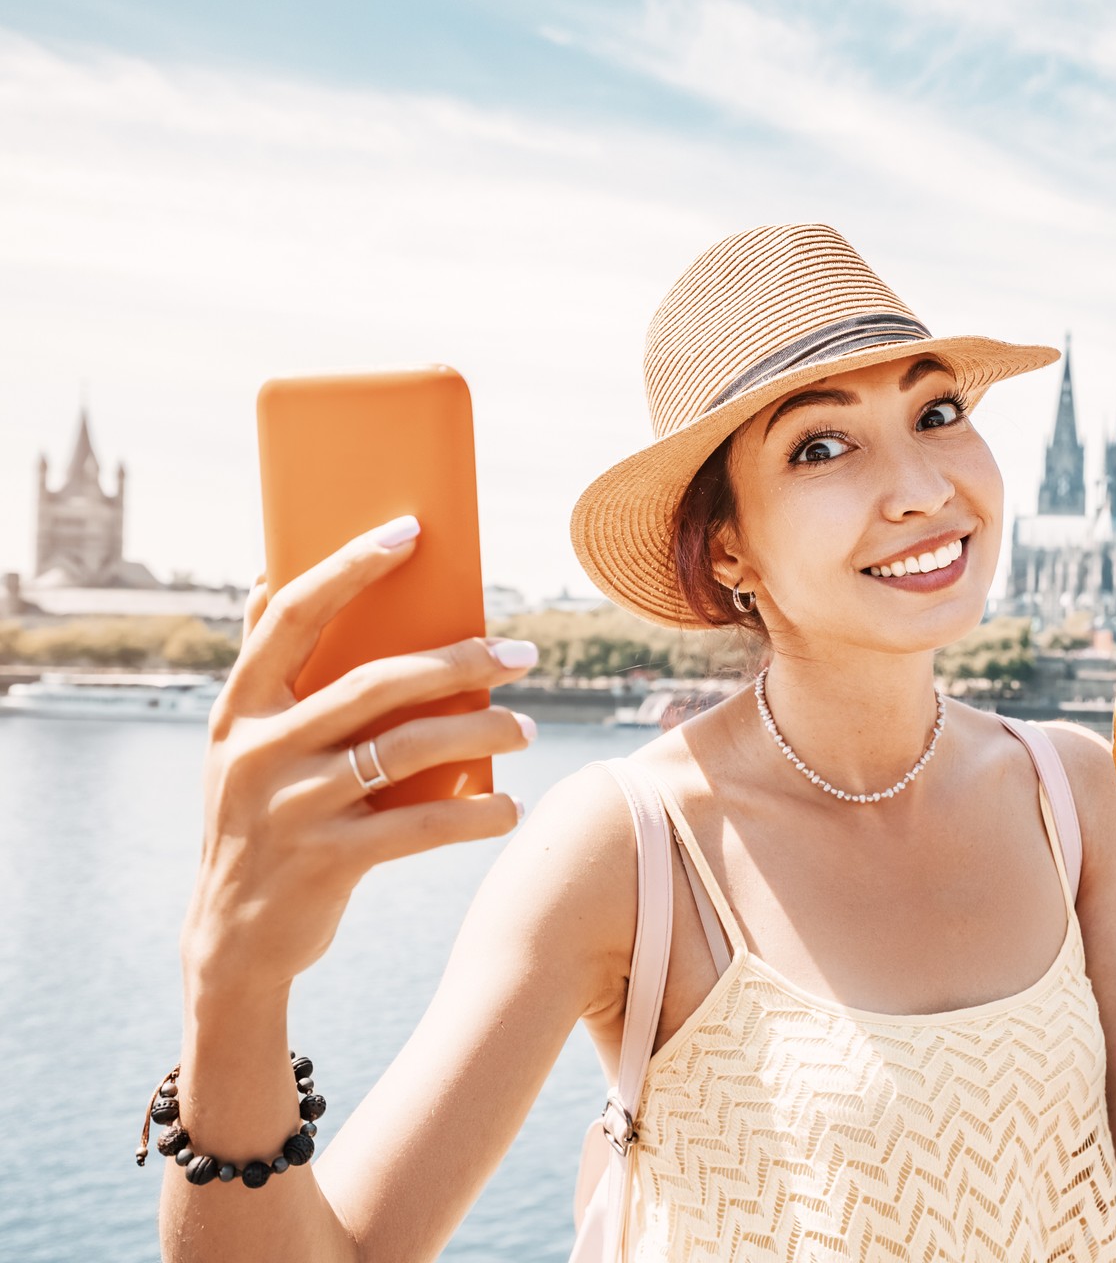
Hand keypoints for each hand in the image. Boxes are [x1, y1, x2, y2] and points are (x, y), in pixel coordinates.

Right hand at [183, 515, 537, 995]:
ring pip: (407, 751)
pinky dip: (474, 815)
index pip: (291, 617)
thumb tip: (263, 573)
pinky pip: (419, 826)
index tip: (411, 529)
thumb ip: (262, 668)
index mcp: (238, 708)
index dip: (347, 567)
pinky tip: (510, 807)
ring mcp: (291, 809)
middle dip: (459, 662)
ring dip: (481, 733)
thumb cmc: (258, 818)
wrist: (234, 939)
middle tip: (522, 655)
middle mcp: (257, 752)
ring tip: (527, 728)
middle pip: (374, 683)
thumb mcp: (240, 744)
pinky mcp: (327, 862)